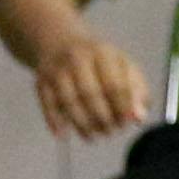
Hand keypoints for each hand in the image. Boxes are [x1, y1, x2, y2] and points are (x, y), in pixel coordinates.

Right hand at [31, 30, 149, 141]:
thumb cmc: (102, 63)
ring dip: (82, 123)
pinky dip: (54, 120)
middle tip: (110, 131)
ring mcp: (56, 69)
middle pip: (90, 93)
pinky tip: (63, 134)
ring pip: (68, 101)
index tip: (126, 123)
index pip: (115, 85)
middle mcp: (77, 58)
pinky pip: (47, 103)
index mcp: (103, 53)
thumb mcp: (125, 68)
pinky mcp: (40, 80)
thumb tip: (138, 118)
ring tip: (93, 136)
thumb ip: (137, 92)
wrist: (60, 42)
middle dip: (102, 118)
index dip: (122, 108)